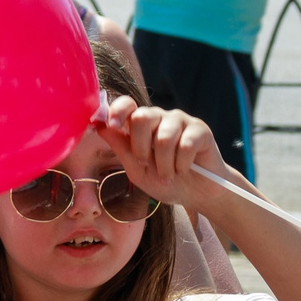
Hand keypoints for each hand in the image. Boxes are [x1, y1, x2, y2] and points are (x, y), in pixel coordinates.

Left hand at [91, 94, 232, 218]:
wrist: (196, 195)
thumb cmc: (166, 182)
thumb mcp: (137, 170)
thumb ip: (121, 148)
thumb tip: (100, 126)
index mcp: (141, 125)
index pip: (127, 104)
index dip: (118, 110)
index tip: (113, 125)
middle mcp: (160, 118)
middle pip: (142, 117)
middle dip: (142, 147)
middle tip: (147, 165)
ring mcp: (180, 122)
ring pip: (164, 136)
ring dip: (164, 163)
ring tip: (169, 175)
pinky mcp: (200, 130)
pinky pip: (186, 143)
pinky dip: (182, 164)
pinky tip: (185, 169)